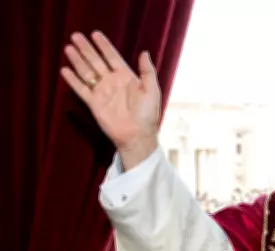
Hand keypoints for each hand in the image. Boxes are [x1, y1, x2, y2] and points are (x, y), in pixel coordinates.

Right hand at [61, 31, 160, 168]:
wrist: (137, 135)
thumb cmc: (147, 114)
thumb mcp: (152, 90)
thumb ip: (147, 71)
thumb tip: (144, 52)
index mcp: (126, 77)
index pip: (112, 57)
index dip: (104, 46)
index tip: (95, 34)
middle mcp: (112, 82)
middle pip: (96, 61)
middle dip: (86, 49)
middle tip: (76, 36)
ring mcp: (102, 92)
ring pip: (87, 72)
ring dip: (77, 60)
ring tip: (68, 48)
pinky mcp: (94, 103)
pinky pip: (81, 89)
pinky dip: (73, 80)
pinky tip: (65, 70)